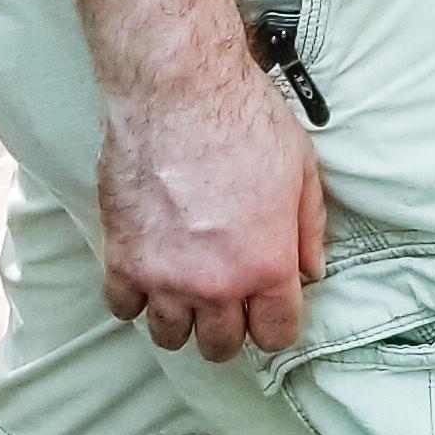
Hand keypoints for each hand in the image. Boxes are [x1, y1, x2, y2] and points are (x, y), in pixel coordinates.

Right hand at [99, 56, 325, 359]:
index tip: (269, 306)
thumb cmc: (242, 117)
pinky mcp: (123, 258)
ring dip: (182, 317)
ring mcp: (165, 276)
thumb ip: (309, 227)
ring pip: (171, 336)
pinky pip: (124, 308)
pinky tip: (149, 270)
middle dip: (229, 325)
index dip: (276, 321)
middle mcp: (215, 283)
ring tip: (186, 285)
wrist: (177, 88)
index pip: (276, 334)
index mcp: (265, 263)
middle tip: (227, 295)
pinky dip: (135, 296)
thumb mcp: (301, 167)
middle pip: (222, 345)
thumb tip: (311, 270)